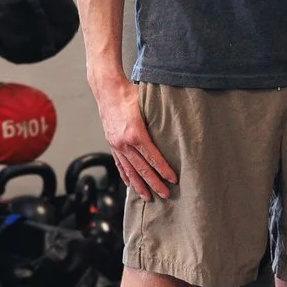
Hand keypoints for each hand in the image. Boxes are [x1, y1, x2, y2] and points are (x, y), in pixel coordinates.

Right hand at [94, 77, 176, 200]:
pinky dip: (125, 175)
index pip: (153, 157)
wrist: (107, 89)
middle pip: (141, 168)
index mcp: (136, 133)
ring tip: (147, 197)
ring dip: (139, 185)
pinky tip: (130, 184)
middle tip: (165, 194)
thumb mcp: (148, 105)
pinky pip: (119, 163)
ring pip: (129, 170)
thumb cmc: (130, 94)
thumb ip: (160, 118)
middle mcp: (124, 142)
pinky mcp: (111, 143)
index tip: (173, 179)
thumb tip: (178, 124)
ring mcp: (116, 144)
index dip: (163, 170)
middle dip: (154, 183)